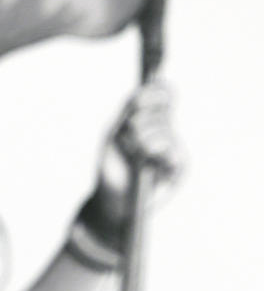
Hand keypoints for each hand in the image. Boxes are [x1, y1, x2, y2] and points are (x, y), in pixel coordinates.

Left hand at [94, 76, 182, 228]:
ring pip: (164, 129)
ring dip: (142, 139)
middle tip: (126, 137)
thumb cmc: (111, 166)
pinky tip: (147, 162)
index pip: (165, 93)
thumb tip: (142, 91)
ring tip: (133, 154)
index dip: (155, 91)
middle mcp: (167, 131)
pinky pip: (173, 150)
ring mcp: (175, 148)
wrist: (111, 199)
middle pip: (163, 108)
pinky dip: (155, 152)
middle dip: (139, 120)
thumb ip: (128, 111)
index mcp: (153, 119)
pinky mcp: (180, 167)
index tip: (136, 101)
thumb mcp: (113, 133)